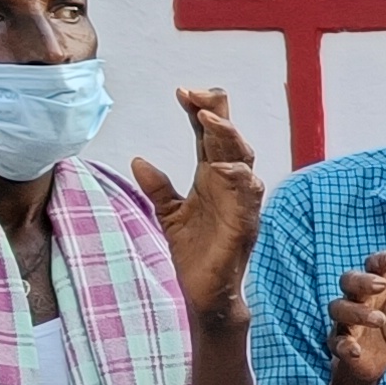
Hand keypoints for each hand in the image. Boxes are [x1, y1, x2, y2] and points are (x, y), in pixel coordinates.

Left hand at [132, 88, 263, 320]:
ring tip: (208, 118)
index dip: (198, 113)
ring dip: (228, 137)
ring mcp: (241, 203)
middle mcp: (230, 186)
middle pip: (230, 139)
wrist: (204, 293)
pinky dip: (237, 178)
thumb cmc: (194, 253)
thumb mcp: (168, 214)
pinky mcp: (245, 223)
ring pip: (243, 159)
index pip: (208, 137)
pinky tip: (219, 166)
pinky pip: (247, 194)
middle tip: (197, 94)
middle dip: (217, 113)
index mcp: (212, 179)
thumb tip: (138, 159)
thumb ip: (158, 187)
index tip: (182, 91)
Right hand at [328, 251, 385, 384]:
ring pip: (338, 308)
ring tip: (380, 319)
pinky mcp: (340, 344)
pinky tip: (356, 350)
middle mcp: (357, 300)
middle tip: (380, 285)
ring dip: (357, 312)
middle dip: (362, 281)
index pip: (373, 265)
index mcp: (376, 287)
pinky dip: (344, 345)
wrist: (376, 362)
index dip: (381, 259)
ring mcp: (345, 322)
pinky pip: (336, 342)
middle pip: (348, 280)